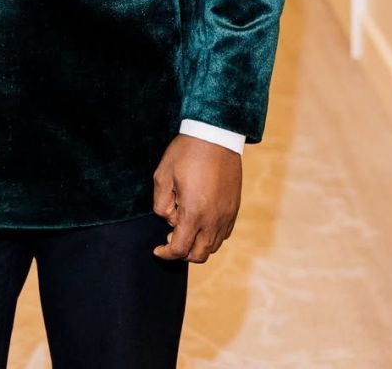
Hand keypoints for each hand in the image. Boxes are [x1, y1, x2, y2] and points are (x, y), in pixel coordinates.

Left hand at [151, 133, 241, 262]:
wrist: (215, 135)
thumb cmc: (186, 153)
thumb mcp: (162, 176)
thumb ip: (161, 204)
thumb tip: (169, 219)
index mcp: (194, 213)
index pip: (179, 249)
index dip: (166, 254)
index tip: (157, 250)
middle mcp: (213, 219)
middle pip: (198, 254)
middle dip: (182, 253)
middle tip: (170, 239)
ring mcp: (227, 215)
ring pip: (213, 246)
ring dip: (197, 245)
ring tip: (185, 228)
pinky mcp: (234, 208)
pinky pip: (223, 233)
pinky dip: (210, 236)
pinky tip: (200, 221)